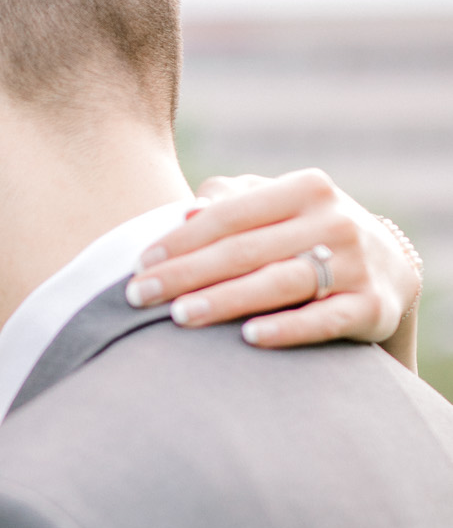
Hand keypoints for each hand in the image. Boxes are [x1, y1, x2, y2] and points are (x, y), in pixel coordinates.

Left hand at [127, 170, 420, 365]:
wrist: (390, 271)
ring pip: (280, 282)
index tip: (138, 264)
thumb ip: (233, 203)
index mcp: (305, 189)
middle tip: (138, 295)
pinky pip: (323, 320)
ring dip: (226, 299)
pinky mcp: (371, 307)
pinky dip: (287, 328)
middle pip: (246, 250)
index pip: (230, 215)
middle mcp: (333, 221)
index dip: (181, 240)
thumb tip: (185, 212)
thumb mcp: (278, 209)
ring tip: (180, 315)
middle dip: (186, 273)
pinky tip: (249, 338)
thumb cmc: (308, 236)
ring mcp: (354, 264)